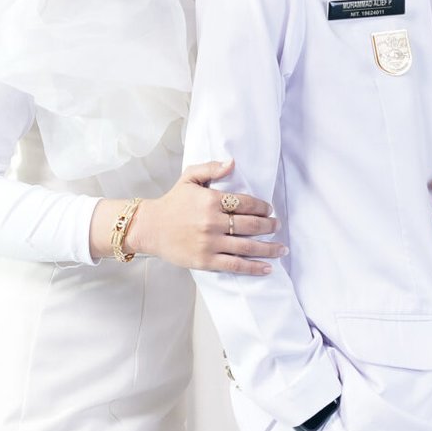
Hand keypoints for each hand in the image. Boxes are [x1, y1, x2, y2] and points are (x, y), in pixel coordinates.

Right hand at [129, 160, 284, 273]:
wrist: (149, 228)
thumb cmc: (172, 203)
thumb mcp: (189, 179)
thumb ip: (211, 169)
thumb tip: (233, 162)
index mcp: (211, 200)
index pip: (246, 203)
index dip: (262, 207)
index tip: (269, 210)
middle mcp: (212, 222)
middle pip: (251, 225)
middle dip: (269, 226)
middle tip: (277, 226)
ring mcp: (210, 243)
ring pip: (247, 246)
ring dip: (269, 248)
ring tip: (281, 248)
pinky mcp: (206, 260)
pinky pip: (235, 264)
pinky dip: (254, 267)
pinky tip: (267, 268)